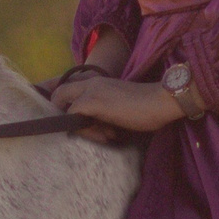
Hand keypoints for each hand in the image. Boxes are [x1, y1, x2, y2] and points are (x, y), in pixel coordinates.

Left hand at [51, 74, 184, 141]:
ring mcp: (90, 91)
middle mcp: (90, 82)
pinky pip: (73, 117)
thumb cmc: (145, 107)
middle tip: (80, 130)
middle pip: (58, 94)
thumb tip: (91, 127)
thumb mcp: (117, 108)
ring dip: (79, 126)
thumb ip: (102, 114)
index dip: (64, 105)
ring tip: (104, 135)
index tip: (76, 122)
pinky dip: (84, 130)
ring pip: (65, 108)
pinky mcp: (92, 102)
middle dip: (61, 115)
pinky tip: (106, 136)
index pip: (67, 88)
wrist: (160, 101)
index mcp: (97, 82)